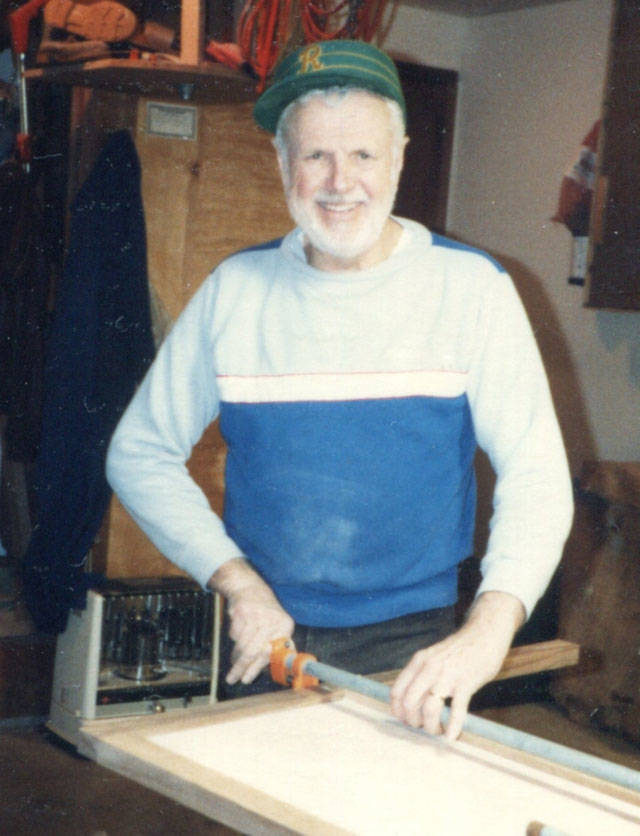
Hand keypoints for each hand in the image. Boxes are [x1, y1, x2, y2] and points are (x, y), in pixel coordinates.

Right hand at [209, 558, 293, 685]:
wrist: (250, 588)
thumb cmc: (266, 615)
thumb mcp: (278, 627)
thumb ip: (278, 647)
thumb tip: (277, 670)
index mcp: (285, 625)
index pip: (271, 652)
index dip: (257, 667)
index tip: (246, 679)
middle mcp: (272, 619)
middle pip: (253, 650)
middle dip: (241, 667)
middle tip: (232, 679)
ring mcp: (256, 614)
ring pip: (241, 644)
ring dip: (236, 657)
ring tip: (234, 662)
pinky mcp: (241, 611)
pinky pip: (234, 634)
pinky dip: (234, 640)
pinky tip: (237, 637)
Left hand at [390, 592, 524, 740]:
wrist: (484, 633)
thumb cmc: (459, 649)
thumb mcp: (433, 656)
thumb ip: (422, 673)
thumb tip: (411, 700)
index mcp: (419, 661)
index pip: (397, 691)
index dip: (398, 711)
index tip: (404, 720)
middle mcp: (430, 668)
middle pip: (409, 703)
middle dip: (412, 721)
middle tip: (421, 727)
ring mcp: (448, 675)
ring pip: (430, 709)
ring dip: (431, 726)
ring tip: (437, 731)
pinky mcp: (466, 683)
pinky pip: (457, 710)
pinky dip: (453, 727)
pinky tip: (452, 736)